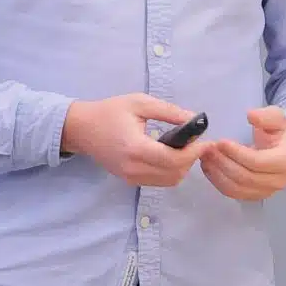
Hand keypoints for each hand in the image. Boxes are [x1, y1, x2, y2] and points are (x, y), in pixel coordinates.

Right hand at [60, 94, 206, 187]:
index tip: (204, 141)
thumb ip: (170, 112)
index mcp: (135, 148)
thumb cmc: (110, 112)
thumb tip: (196, 120)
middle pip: (175, 174)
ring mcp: (130, 177)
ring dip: (182, 167)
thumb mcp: (140, 103)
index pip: (173, 160)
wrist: (81, 128)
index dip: (194, 153)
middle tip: (196, 143)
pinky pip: (159, 181)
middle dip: (190, 160)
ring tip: (184, 148)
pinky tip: (170, 155)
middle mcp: (133, 168)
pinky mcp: (129, 181)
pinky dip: (171, 171)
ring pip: (169, 181)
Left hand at [199, 106, 285, 201]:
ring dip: (217, 173)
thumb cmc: (278, 133)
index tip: (221, 142)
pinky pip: (232, 193)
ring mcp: (265, 192)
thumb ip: (266, 116)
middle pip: (245, 177)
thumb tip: (251, 115)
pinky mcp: (253, 196)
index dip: (237, 154)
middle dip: (223, 163)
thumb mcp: (276, 118)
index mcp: (284, 161)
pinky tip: (209, 167)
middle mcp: (277, 181)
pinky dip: (217, 181)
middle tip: (208, 149)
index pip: (258, 162)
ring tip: (206, 156)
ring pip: (236, 188)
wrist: (285, 150)